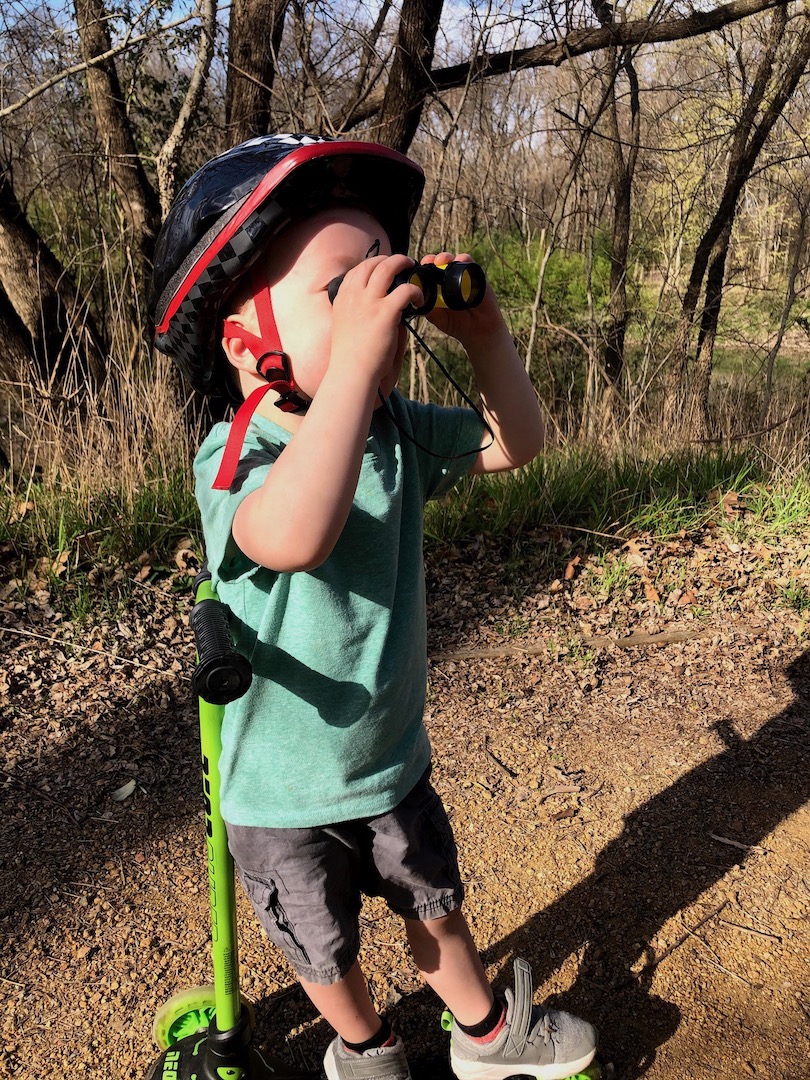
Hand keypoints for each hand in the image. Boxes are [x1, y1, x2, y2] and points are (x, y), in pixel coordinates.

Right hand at [329, 253, 422, 391]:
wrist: (350, 372)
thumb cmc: (350, 356)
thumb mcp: (346, 327)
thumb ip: (361, 313)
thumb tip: (380, 309)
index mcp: (343, 298)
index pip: (357, 270)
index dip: (373, 265)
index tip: (384, 268)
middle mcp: (354, 295)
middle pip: (372, 263)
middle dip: (390, 259)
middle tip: (403, 264)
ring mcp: (369, 302)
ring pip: (388, 267)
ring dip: (402, 264)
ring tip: (414, 269)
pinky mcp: (385, 312)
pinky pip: (406, 290)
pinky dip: (416, 290)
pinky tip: (420, 298)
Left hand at [420, 252, 505, 344]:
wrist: (479, 330)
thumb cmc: (458, 324)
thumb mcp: (440, 319)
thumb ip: (430, 311)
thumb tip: (419, 302)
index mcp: (438, 288)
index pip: (428, 273)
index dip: (423, 268)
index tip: (419, 268)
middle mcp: (449, 280)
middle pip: (439, 263)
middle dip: (433, 259)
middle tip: (429, 261)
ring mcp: (463, 276)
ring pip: (453, 260)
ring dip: (447, 257)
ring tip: (442, 260)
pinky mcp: (476, 275)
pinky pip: (470, 263)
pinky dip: (464, 260)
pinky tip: (460, 261)